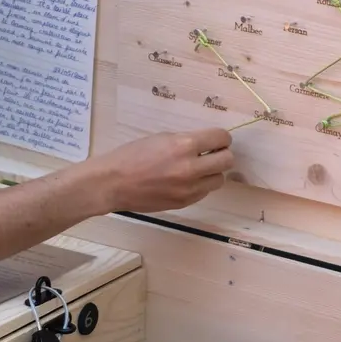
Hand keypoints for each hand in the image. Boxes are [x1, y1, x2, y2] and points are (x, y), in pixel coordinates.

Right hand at [85, 129, 232, 212]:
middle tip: (210, 154)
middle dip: (221, 155)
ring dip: (212, 172)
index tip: (215, 140)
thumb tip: (206, 144)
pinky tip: (185, 181)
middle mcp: (191, 168)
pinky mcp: (184, 203)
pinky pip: (204, 192)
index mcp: (184, 145)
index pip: (221, 138)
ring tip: (197, 169)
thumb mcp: (161, 138)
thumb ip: (186, 141)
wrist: (112, 183)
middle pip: (228, 161)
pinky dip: (200, 185)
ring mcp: (189, 188)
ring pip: (219, 179)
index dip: (220, 138)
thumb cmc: (132, 155)